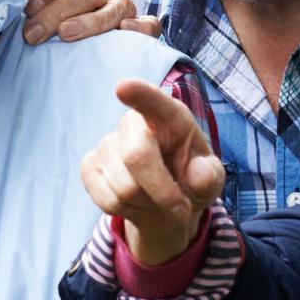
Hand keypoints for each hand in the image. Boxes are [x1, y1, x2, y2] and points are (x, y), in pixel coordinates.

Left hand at [23, 0, 161, 43]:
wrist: (67, 26)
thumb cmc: (47, 5)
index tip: (29, 7)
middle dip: (56, 12)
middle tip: (32, 34)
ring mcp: (123, 3)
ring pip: (115, 8)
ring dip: (90, 22)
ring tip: (65, 34)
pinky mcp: (137, 25)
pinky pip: (149, 25)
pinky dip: (140, 27)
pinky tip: (124, 30)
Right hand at [80, 79, 225, 264]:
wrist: (166, 203)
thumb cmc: (191, 181)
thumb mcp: (211, 180)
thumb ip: (210, 176)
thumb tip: (198, 174)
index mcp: (169, 116)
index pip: (153, 101)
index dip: (138, 93)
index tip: (123, 87)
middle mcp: (133, 123)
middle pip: (137, 156)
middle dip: (162, 192)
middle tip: (182, 210)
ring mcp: (107, 144)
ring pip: (124, 188)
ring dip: (148, 204)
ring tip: (157, 198)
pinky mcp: (89, 167)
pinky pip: (108, 201)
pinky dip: (129, 212)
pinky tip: (137, 202)